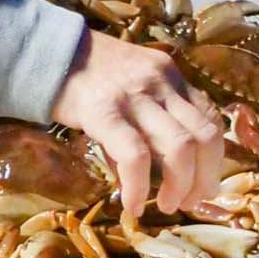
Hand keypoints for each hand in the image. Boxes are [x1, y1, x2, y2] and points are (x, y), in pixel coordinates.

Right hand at [50, 30, 224, 219]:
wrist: (44, 51)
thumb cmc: (88, 72)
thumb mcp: (133, 80)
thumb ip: (156, 109)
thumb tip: (170, 165)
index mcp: (169, 75)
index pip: (210, 119)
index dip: (214, 161)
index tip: (202, 185)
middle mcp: (160, 82)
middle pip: (205, 137)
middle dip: (204, 179)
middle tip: (189, 202)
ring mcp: (134, 95)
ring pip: (180, 148)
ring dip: (180, 187)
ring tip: (166, 205)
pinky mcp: (105, 111)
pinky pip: (136, 155)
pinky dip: (139, 188)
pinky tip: (132, 204)